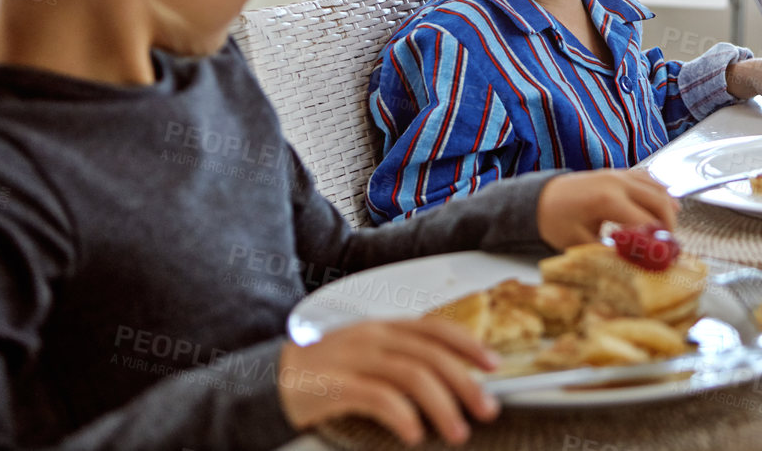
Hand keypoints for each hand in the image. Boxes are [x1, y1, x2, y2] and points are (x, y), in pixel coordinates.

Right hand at [277, 319, 498, 445]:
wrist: (267, 379)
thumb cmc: (325, 371)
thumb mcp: (367, 355)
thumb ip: (402, 360)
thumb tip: (450, 381)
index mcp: (385, 328)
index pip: (437, 329)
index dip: (469, 345)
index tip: (493, 365)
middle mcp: (373, 338)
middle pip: (432, 355)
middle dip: (466, 383)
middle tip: (486, 409)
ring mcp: (354, 359)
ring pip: (412, 375)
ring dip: (442, 405)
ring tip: (458, 431)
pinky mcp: (334, 385)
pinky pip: (377, 397)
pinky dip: (403, 416)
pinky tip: (415, 434)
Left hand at [536, 170, 676, 249]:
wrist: (540, 198)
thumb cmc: (556, 221)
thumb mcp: (579, 242)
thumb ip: (607, 251)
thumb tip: (633, 264)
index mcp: (607, 199)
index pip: (644, 221)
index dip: (657, 240)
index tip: (664, 256)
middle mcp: (618, 182)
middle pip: (658, 200)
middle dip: (669, 223)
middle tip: (670, 245)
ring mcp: (619, 174)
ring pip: (657, 187)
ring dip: (668, 207)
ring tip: (669, 230)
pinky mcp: (618, 172)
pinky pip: (647, 179)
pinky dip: (659, 192)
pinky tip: (666, 205)